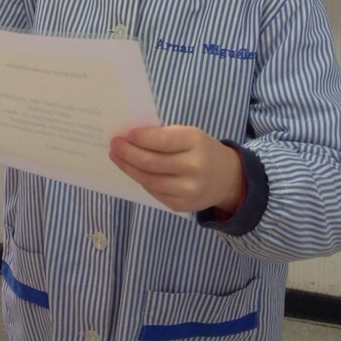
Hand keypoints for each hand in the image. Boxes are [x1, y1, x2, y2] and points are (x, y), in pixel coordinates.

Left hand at [109, 125, 243, 214]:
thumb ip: (165, 136)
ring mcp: (187, 190)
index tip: (124, 134)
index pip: (162, 141)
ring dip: (128, 168)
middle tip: (114, 145)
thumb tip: (131, 138)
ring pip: (148, 180)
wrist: (226, 179)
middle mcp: (193, 168)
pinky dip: (140, 180)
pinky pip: (153, 192)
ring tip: (117, 157)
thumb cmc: (201, 150)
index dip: (141, 139)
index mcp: (195, 143)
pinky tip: (132, 171)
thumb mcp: (190, 135)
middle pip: (151, 163)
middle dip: (128, 153)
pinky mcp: (180, 205)